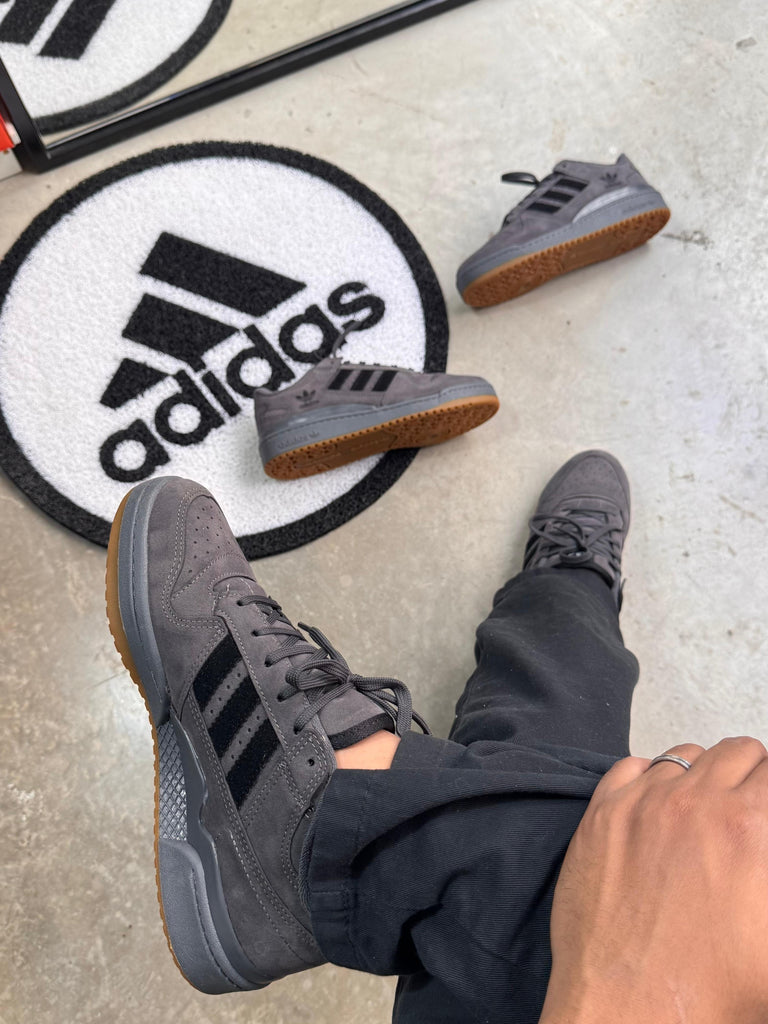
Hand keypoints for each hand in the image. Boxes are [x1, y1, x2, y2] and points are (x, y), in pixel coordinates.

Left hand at [540, 737, 767, 1023]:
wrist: (631, 1014)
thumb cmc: (714, 992)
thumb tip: (761, 841)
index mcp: (751, 828)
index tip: (766, 805)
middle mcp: (696, 803)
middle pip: (738, 751)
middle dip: (749, 777)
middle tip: (746, 810)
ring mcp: (642, 803)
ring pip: (686, 754)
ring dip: (701, 775)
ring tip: (701, 812)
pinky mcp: (601, 814)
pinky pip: (631, 766)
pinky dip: (648, 779)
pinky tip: (654, 812)